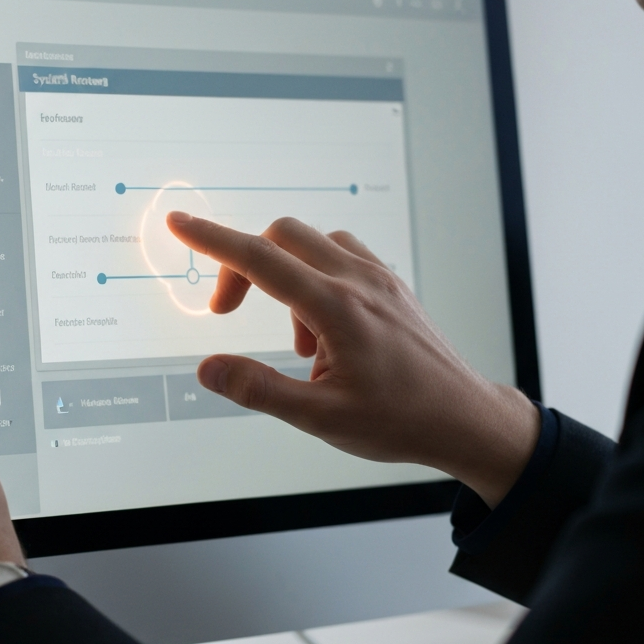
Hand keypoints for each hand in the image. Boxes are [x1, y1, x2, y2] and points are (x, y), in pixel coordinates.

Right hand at [167, 213, 539, 507]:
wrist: (463, 419)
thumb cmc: (401, 419)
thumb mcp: (320, 417)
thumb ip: (258, 389)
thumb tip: (210, 369)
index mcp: (338, 308)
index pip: (259, 259)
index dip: (210, 240)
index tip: (180, 223)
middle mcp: (359, 281)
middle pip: (281, 237)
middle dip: (242, 265)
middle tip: (228, 311)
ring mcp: (379, 278)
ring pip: (312, 242)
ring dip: (284, 275)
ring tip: (298, 342)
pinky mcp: (391, 285)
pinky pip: (341, 255)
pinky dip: (316, 277)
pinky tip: (323, 326)